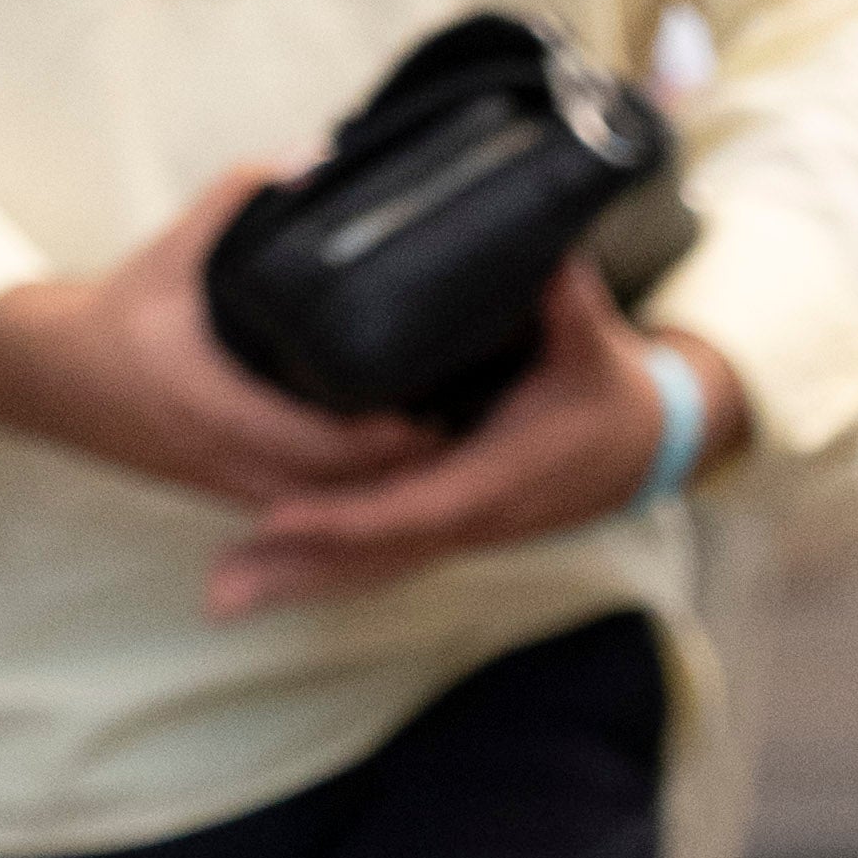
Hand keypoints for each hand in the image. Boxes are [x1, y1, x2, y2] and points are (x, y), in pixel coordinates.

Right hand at [0, 177, 438, 521]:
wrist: (54, 377)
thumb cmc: (123, 310)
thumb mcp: (178, 246)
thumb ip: (244, 199)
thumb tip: (318, 160)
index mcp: (205, 397)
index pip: (312, 441)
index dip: (378, 440)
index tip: (430, 414)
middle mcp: (218, 454)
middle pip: (332, 490)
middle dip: (398, 471)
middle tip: (460, 434)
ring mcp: (224, 484)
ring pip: (321, 512)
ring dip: (379, 492)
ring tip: (441, 454)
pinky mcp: (227, 495)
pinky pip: (302, 512)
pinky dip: (348, 499)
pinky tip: (392, 475)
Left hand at [200, 259, 735, 617]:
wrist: (637, 449)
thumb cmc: (608, 396)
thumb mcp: (596, 348)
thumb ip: (570, 308)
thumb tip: (551, 261)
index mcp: (496, 478)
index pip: (412, 508)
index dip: (348, 518)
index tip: (282, 515)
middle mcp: (469, 518)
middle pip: (373, 556)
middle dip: (298, 571)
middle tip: (220, 591)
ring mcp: (454, 531)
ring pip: (368, 567)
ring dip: (296, 584)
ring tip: (220, 596)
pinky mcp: (441, 528)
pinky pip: (375, 560)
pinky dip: (320, 574)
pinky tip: (264, 581)